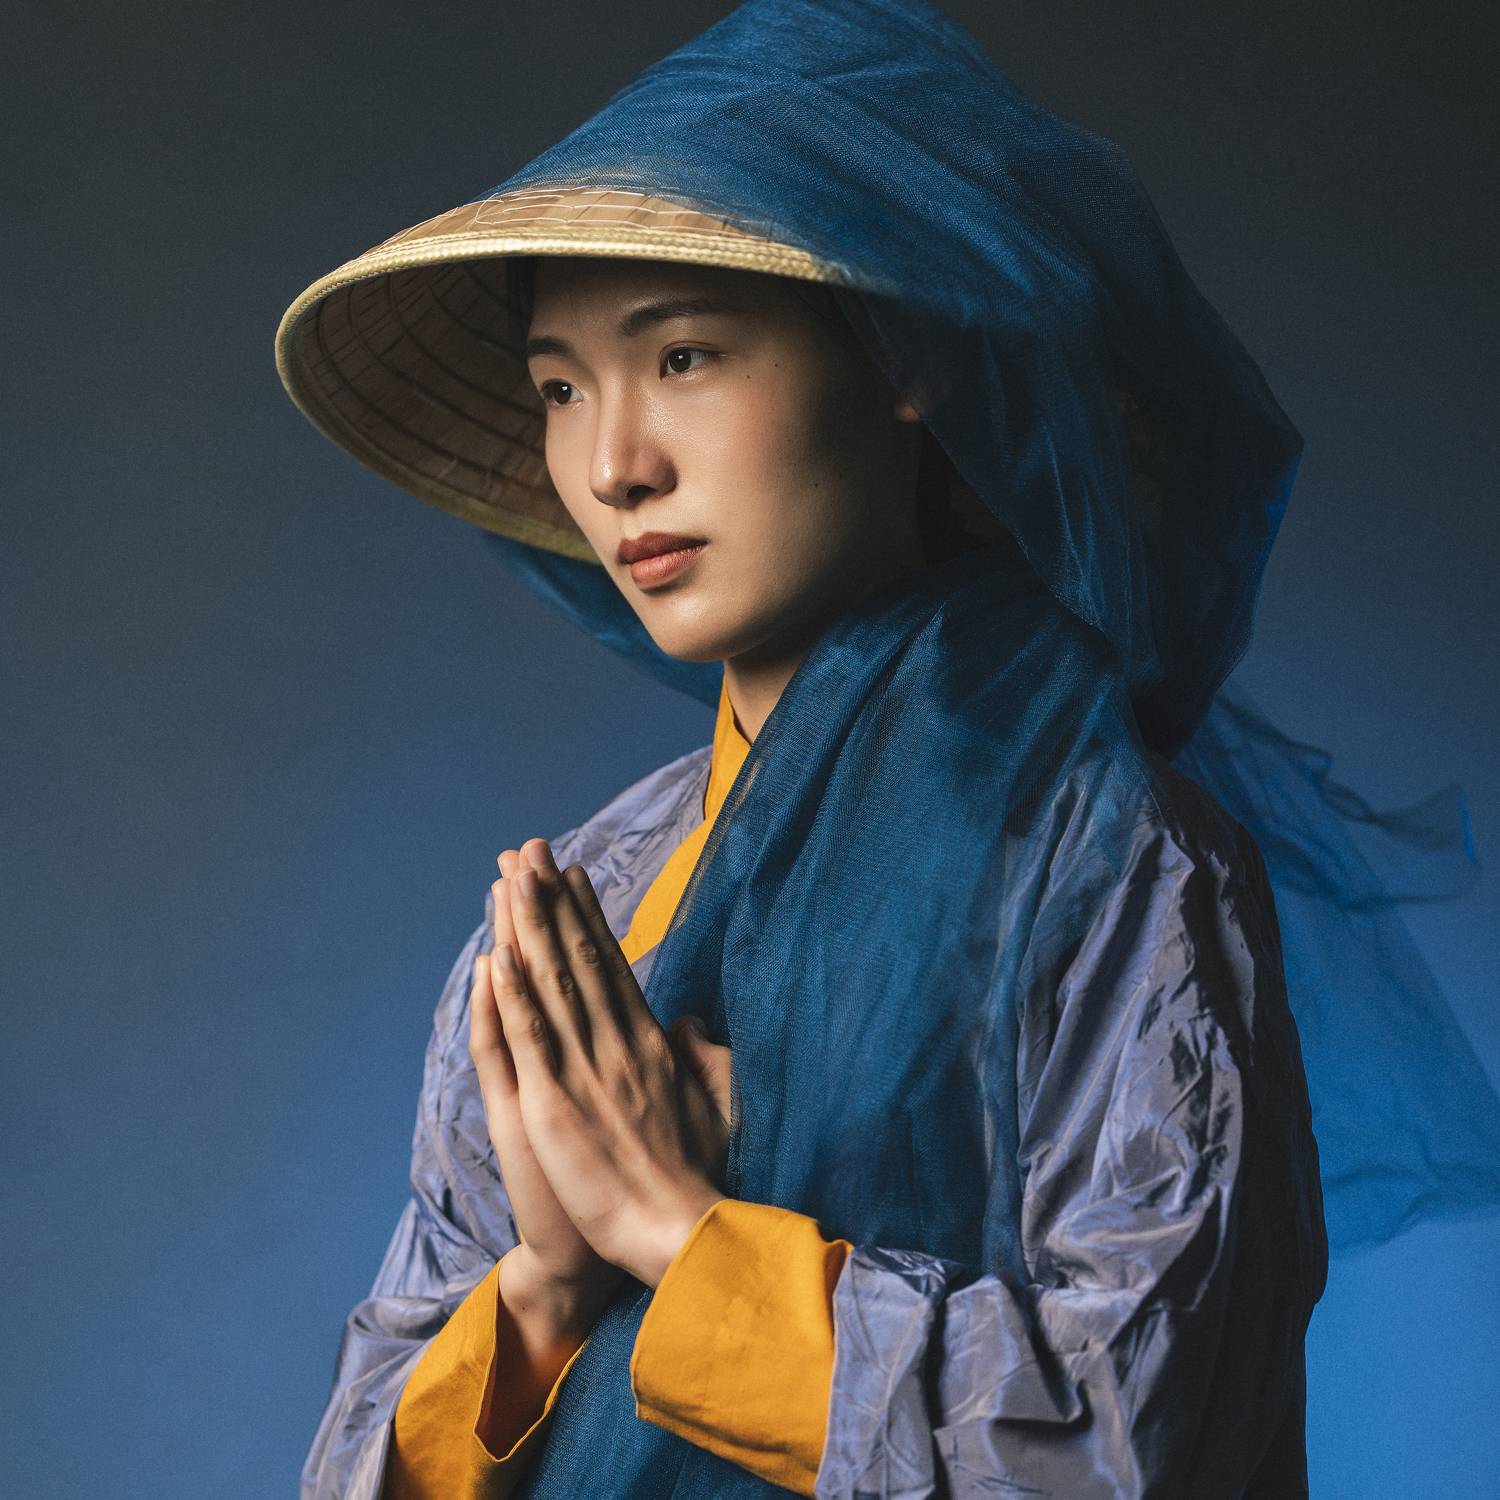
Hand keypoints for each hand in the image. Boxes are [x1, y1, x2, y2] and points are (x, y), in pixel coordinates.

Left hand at [490, 837, 729, 1286]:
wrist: (681, 1230)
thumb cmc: (699, 1176)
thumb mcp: (715, 1102)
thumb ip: (702, 1054)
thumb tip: (690, 1020)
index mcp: (651, 1042)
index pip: (612, 964)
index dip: (587, 916)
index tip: (570, 875)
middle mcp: (617, 1043)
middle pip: (578, 957)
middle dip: (550, 901)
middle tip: (528, 850)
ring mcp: (584, 1070)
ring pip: (550, 983)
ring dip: (526, 927)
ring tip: (508, 877)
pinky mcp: (554, 1103)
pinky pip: (528, 1038)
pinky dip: (511, 994)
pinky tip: (496, 954)